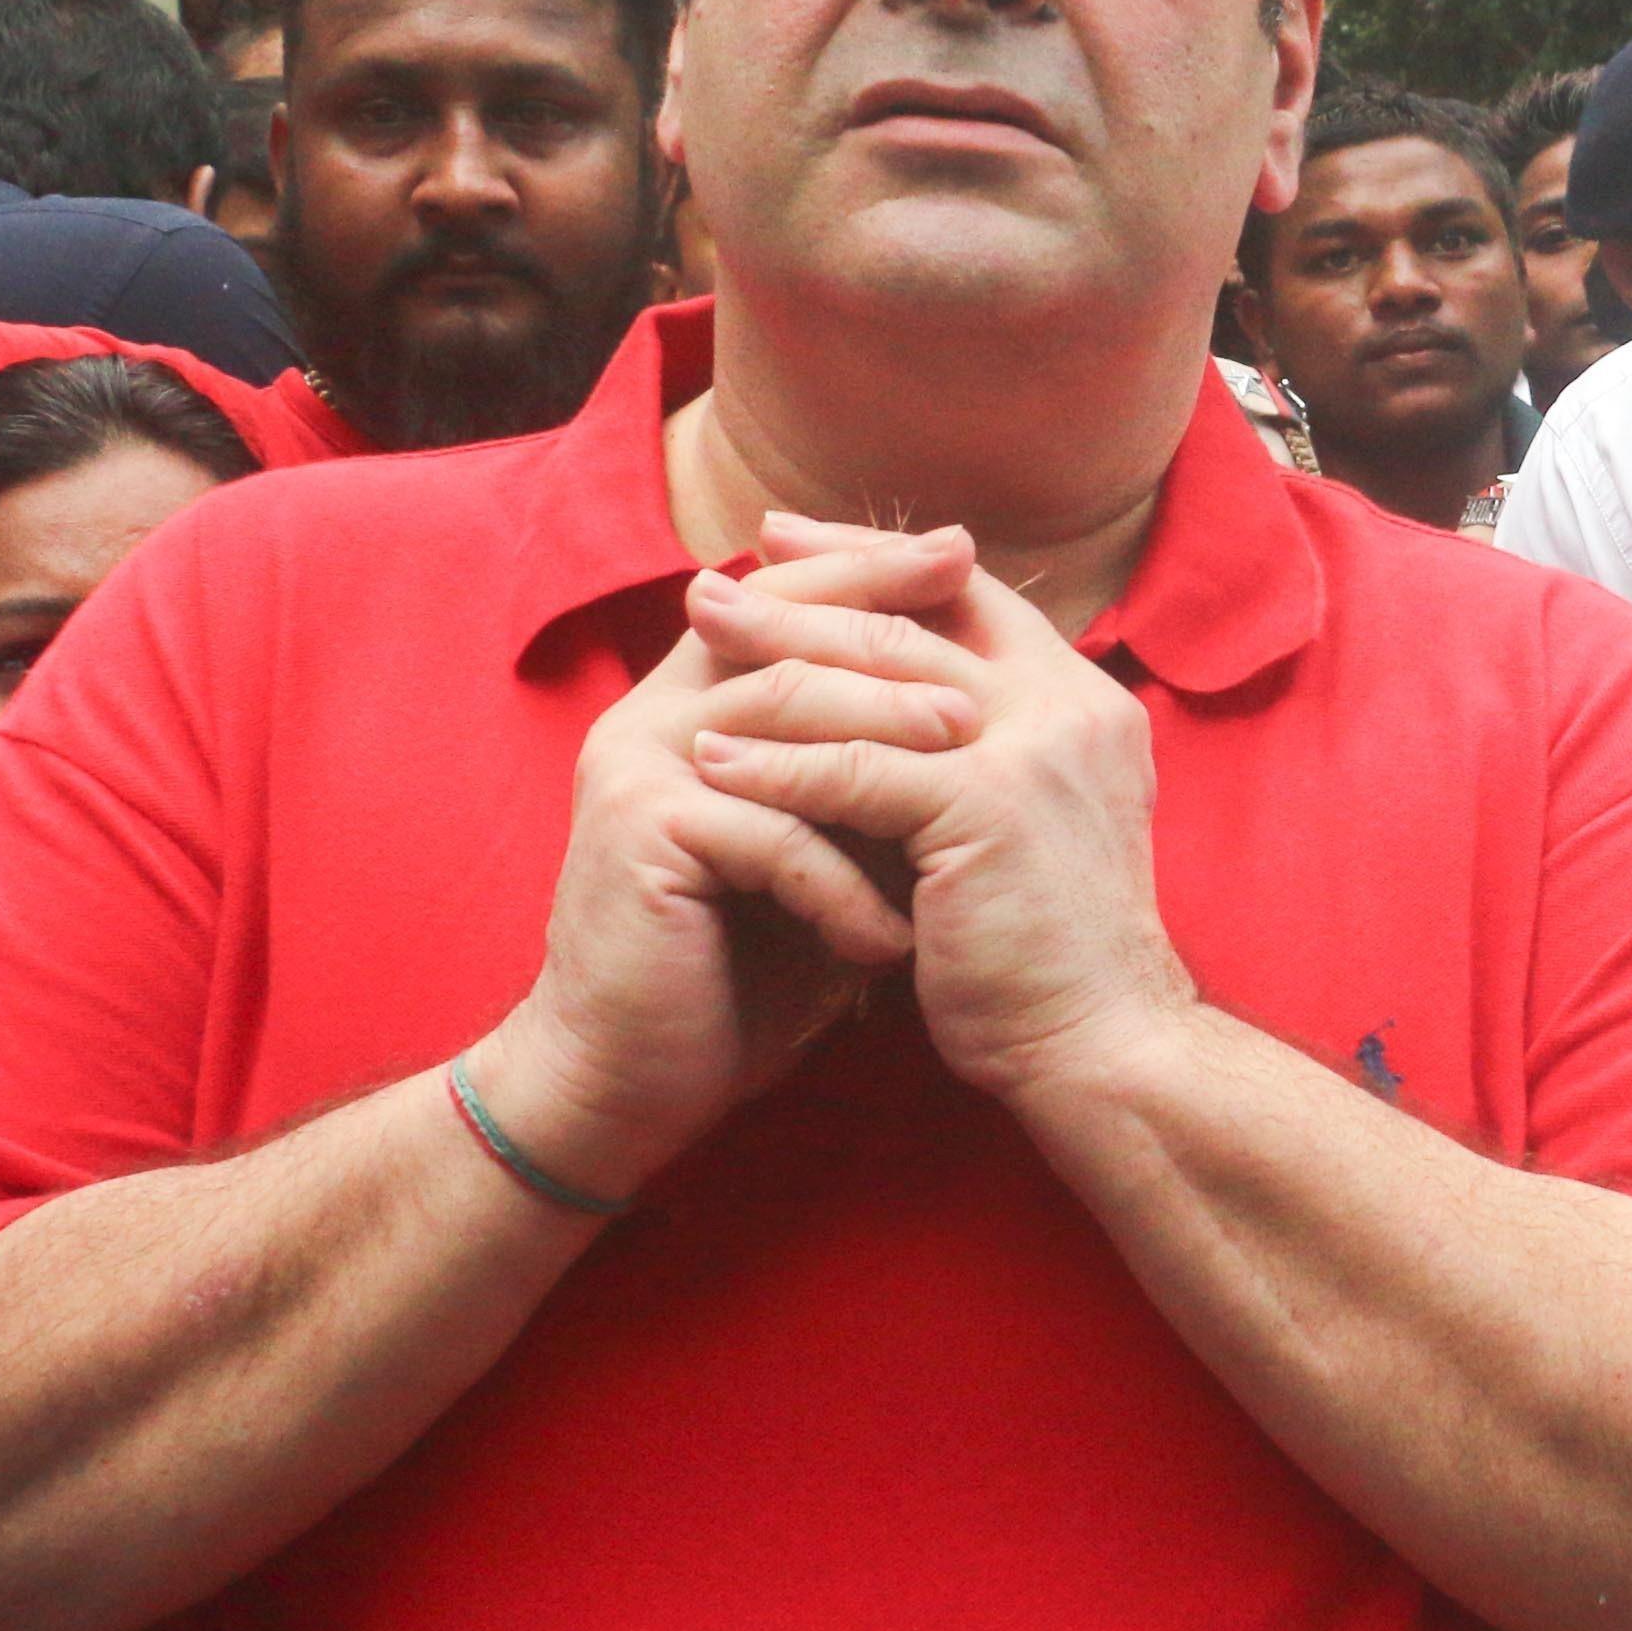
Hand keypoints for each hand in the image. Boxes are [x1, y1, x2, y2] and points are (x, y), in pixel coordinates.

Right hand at [474, 530, 973, 1196]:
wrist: (636, 1076)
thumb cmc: (745, 965)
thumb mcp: (831, 852)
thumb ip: (876, 773)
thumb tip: (995, 701)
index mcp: (697, 698)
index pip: (792, 601)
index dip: (874, 571)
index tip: (969, 553)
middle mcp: (655, 713)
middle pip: (787, 634)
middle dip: (894, 639)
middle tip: (987, 678)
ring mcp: (636, 766)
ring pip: (781, 713)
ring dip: (884, 743)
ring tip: (968, 775)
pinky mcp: (636, 835)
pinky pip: (766, 832)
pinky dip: (843, 886)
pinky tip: (897, 939)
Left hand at [678, 511, 1200, 1110]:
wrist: (1105, 1045)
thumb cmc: (1053, 956)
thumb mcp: (1032, 824)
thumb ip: (987, 753)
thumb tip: (891, 706)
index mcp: (1086, 703)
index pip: (972, 596)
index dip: (876, 564)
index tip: (791, 544)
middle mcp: (1071, 707)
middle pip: (916, 617)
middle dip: (804, 593)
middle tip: (712, 585)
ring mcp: (1034, 751)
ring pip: (878, 675)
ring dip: (773, 655)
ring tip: (692, 645)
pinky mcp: (985, 808)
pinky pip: (853, 768)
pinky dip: (773, 762)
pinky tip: (709, 759)